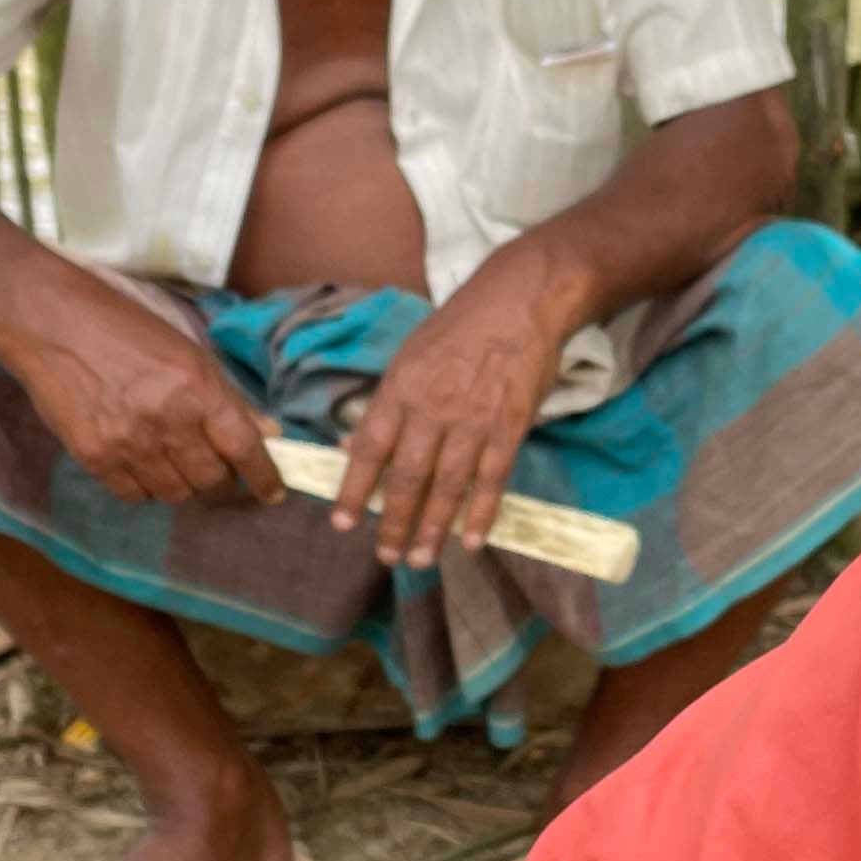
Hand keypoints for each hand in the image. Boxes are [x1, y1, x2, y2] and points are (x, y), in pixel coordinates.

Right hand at [2, 280, 280, 506]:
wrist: (51, 322)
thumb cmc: (124, 326)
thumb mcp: (186, 351)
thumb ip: (225, 396)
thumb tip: (267, 433)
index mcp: (198, 388)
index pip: (244, 448)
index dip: (264, 477)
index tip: (272, 493)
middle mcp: (169, 421)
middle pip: (211, 480)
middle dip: (221, 481)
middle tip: (215, 468)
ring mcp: (129, 443)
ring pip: (175, 494)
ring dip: (184, 485)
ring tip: (176, 464)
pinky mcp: (94, 457)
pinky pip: (134, 495)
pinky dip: (146, 489)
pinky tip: (143, 467)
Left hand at [331, 259, 572, 565]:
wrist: (519, 301)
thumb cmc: (459, 329)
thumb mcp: (409, 356)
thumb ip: (384, 404)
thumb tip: (353, 446)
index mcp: (401, 388)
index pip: (370, 448)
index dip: (353, 489)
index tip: (342, 522)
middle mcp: (432, 409)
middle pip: (406, 477)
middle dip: (393, 522)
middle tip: (384, 556)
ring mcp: (473, 421)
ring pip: (447, 486)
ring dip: (431, 528)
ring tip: (419, 558)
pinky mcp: (509, 428)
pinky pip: (491, 480)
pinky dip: (480, 514)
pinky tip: (469, 540)